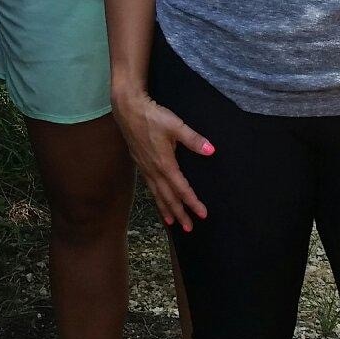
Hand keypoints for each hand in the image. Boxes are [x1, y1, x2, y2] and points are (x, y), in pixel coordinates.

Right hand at [113, 85, 213, 229]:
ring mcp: (145, 167)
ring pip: (157, 194)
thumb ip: (194, 140)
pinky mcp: (140, 163)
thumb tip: (211, 151)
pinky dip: (155, 197)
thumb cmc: (152, 116)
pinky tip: (158, 199)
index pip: (182, 189)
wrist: (128, 109)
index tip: (202, 214)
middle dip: (179, 213)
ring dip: (165, 209)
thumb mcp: (176, 126)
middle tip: (189, 228)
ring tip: (172, 223)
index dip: (192, 202)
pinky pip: (149, 187)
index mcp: (165, 164)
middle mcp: (154, 170)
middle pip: (168, 197)